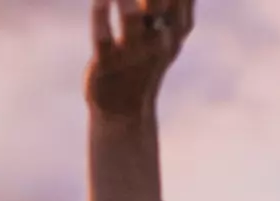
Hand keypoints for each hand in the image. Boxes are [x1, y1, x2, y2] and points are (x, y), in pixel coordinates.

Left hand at [86, 0, 192, 118]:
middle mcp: (160, 40)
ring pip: (131, 16)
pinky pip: (103, 34)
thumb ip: (178, 5)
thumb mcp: (168, 35)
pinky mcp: (107, 63)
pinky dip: (101, 11)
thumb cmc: (145, 65)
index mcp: (178, 29)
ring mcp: (134, 53)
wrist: (125, 112)